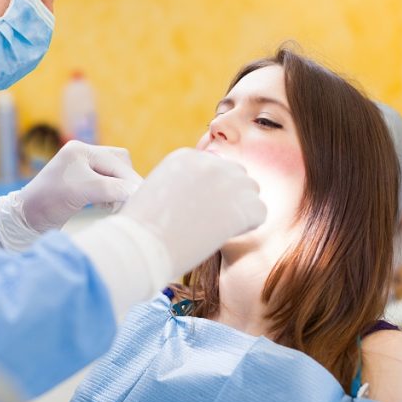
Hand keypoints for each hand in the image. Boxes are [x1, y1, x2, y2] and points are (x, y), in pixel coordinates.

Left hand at [0, 141, 142, 251]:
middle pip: (119, 164)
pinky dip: (112, 194)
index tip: (141, 199)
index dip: (130, 180)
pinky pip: (107, 183)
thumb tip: (138, 191)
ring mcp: (82, 168)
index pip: (117, 161)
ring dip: (121, 189)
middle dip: (126, 182)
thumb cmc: (49, 202)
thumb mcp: (82, 192)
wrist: (26, 218)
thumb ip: (111, 189)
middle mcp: (82, 155)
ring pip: (115, 174)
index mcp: (80, 150)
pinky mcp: (81, 183)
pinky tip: (108, 206)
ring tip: (118, 206)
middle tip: (131, 202)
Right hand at [119, 148, 265, 276]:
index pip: (216, 168)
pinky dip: (247, 226)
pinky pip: (259, 212)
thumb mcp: (156, 191)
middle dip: (230, 197)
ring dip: (240, 210)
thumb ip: (181, 184)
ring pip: (251, 192)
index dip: (212, 190)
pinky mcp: (243, 205)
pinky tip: (226, 236)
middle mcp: (210, 162)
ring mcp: (229, 182)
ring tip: (217, 229)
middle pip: (237, 174)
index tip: (197, 209)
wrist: (142, 244)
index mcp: (186, 157)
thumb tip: (202, 195)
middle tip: (212, 221)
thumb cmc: (143, 227)